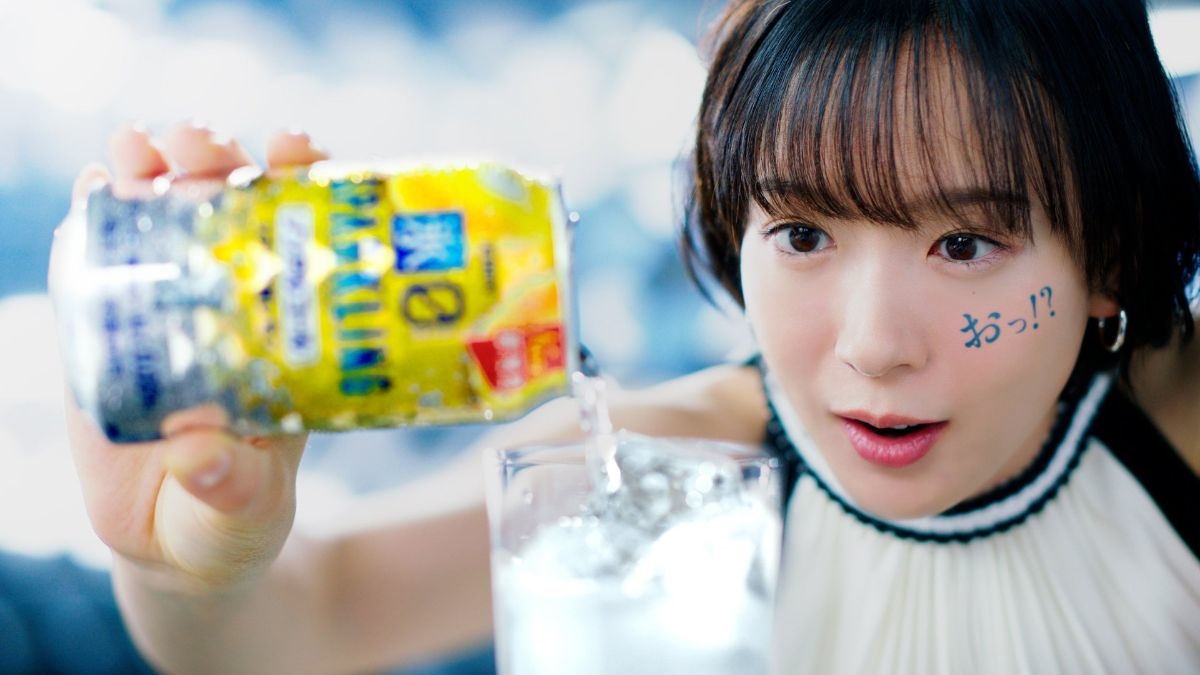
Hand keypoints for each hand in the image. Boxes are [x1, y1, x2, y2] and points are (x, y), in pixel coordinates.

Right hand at [63, 123, 327, 588]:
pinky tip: (93, 187)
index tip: (294, 149)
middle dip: (216, 161)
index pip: (307, 238)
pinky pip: (101, 262)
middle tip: (199, 145)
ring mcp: (169, 308)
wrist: (173, 540)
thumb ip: (229, 488)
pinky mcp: (107, 328)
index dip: (306, 183)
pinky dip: (95, 220)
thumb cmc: (233, 521)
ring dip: (153, 172)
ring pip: (163, 220)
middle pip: (230, 208)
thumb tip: (196, 455)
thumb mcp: (244, 511)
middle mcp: (235, 306)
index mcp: (291, 333)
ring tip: (139, 149)